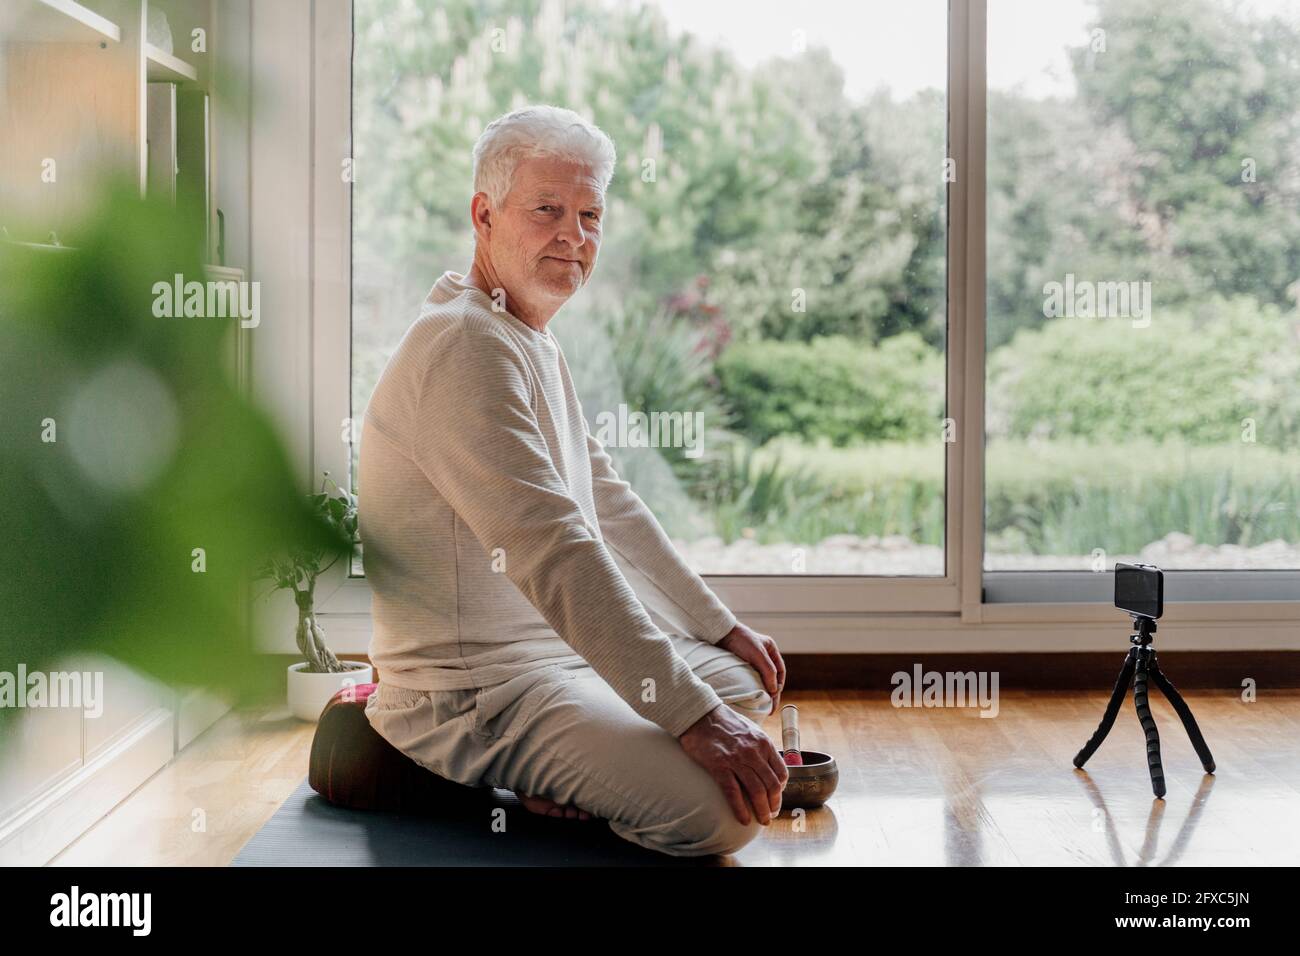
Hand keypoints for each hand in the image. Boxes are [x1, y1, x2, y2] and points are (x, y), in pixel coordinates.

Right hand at [678, 703, 787, 825]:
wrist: (699, 715)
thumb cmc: (724, 722)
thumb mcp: (751, 729)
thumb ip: (761, 746)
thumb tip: (768, 765)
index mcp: (764, 743)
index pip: (781, 772)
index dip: (781, 789)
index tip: (776, 797)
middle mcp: (754, 752)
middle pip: (771, 785)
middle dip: (774, 804)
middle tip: (771, 814)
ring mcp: (737, 760)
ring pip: (756, 792)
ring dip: (761, 810)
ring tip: (762, 820)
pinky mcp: (719, 767)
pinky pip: (734, 793)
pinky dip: (740, 809)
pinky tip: (743, 819)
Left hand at [717, 622, 785, 715]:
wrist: (720, 633)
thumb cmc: (740, 640)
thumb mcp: (758, 655)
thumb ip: (768, 671)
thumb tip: (775, 690)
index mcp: (771, 649)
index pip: (780, 671)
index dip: (779, 685)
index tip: (774, 698)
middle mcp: (763, 654)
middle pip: (771, 677)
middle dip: (771, 692)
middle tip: (769, 709)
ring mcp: (752, 659)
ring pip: (761, 678)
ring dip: (762, 690)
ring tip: (761, 706)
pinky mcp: (741, 663)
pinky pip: (750, 678)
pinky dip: (752, 687)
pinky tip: (750, 695)